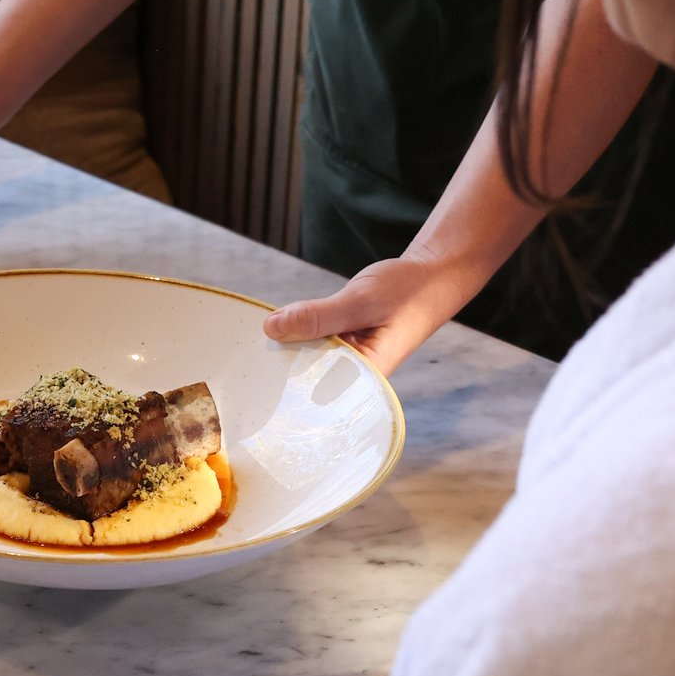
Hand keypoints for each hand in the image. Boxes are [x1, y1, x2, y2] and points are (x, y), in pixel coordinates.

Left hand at [263, 254, 476, 374]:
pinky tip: (277, 330)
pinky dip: (298, 334)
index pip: (317, 400)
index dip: (284, 395)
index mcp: (366, 380)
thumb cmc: (408, 291)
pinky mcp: (342, 343)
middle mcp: (355, 376)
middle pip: (308, 381)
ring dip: (286, 350)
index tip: (252, 388)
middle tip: (242, 367)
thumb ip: (319, 315)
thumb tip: (271, 327)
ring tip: (252, 351)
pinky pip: (313, 343)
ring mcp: (347, 359)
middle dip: (279, 371)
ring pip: (307, 359)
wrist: (433, 275)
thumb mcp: (362, 300)